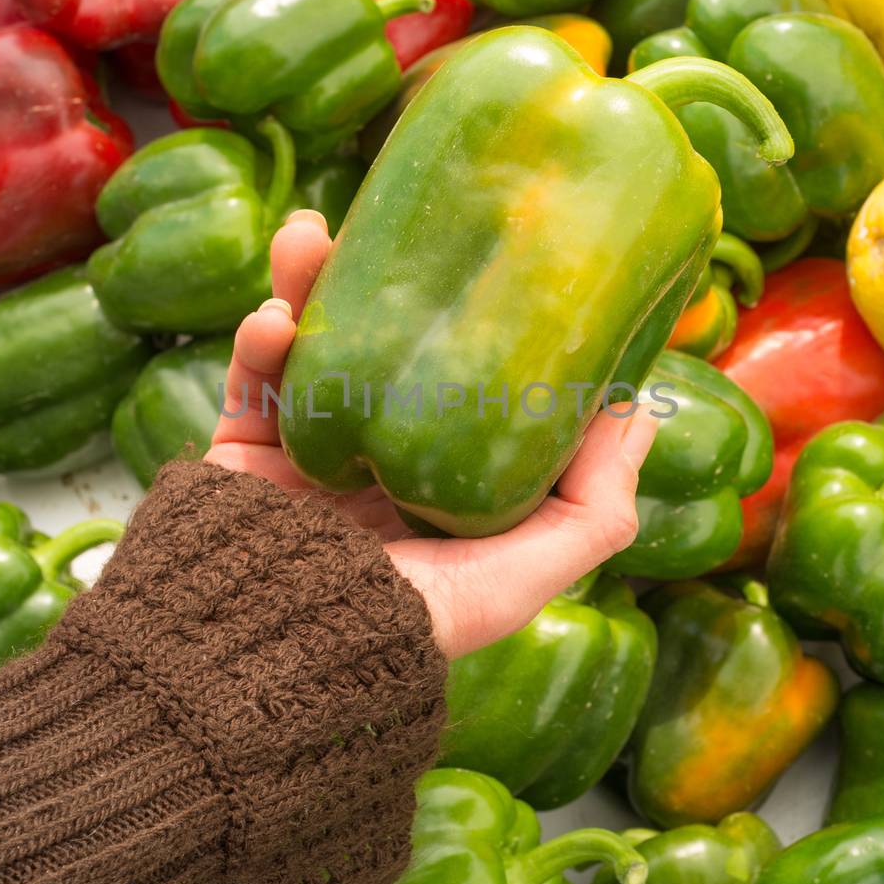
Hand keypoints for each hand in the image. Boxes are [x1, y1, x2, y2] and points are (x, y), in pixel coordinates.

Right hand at [207, 211, 657, 658]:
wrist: (266, 660)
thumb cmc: (406, 626)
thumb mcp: (523, 576)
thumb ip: (591, 507)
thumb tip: (642, 412)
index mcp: (443, 491)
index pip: (471, 389)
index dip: (487, 326)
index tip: (508, 261)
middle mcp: (378, 468)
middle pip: (387, 350)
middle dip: (387, 285)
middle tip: (397, 222)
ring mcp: (307, 458)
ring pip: (313, 346)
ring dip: (309, 285)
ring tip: (309, 235)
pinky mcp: (242, 458)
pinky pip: (249, 382)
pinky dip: (258, 341)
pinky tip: (272, 317)